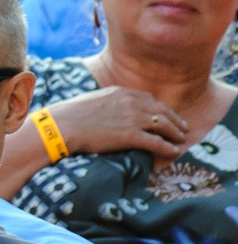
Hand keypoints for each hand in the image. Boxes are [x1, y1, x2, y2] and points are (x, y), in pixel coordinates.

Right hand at [49, 86, 189, 159]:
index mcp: (121, 92)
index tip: (165, 115)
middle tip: (182, 127)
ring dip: (175, 132)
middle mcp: (131, 103)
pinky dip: (168, 147)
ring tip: (182, 139)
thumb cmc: (69, 115)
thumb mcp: (92, 100)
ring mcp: (132, 118)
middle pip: (161, 110)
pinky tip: (174, 151)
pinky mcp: (130, 135)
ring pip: (163, 125)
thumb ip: (107, 103)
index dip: (160, 108)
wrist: (61, 126)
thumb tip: (109, 110)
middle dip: (175, 119)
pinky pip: (156, 141)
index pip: (148, 99)